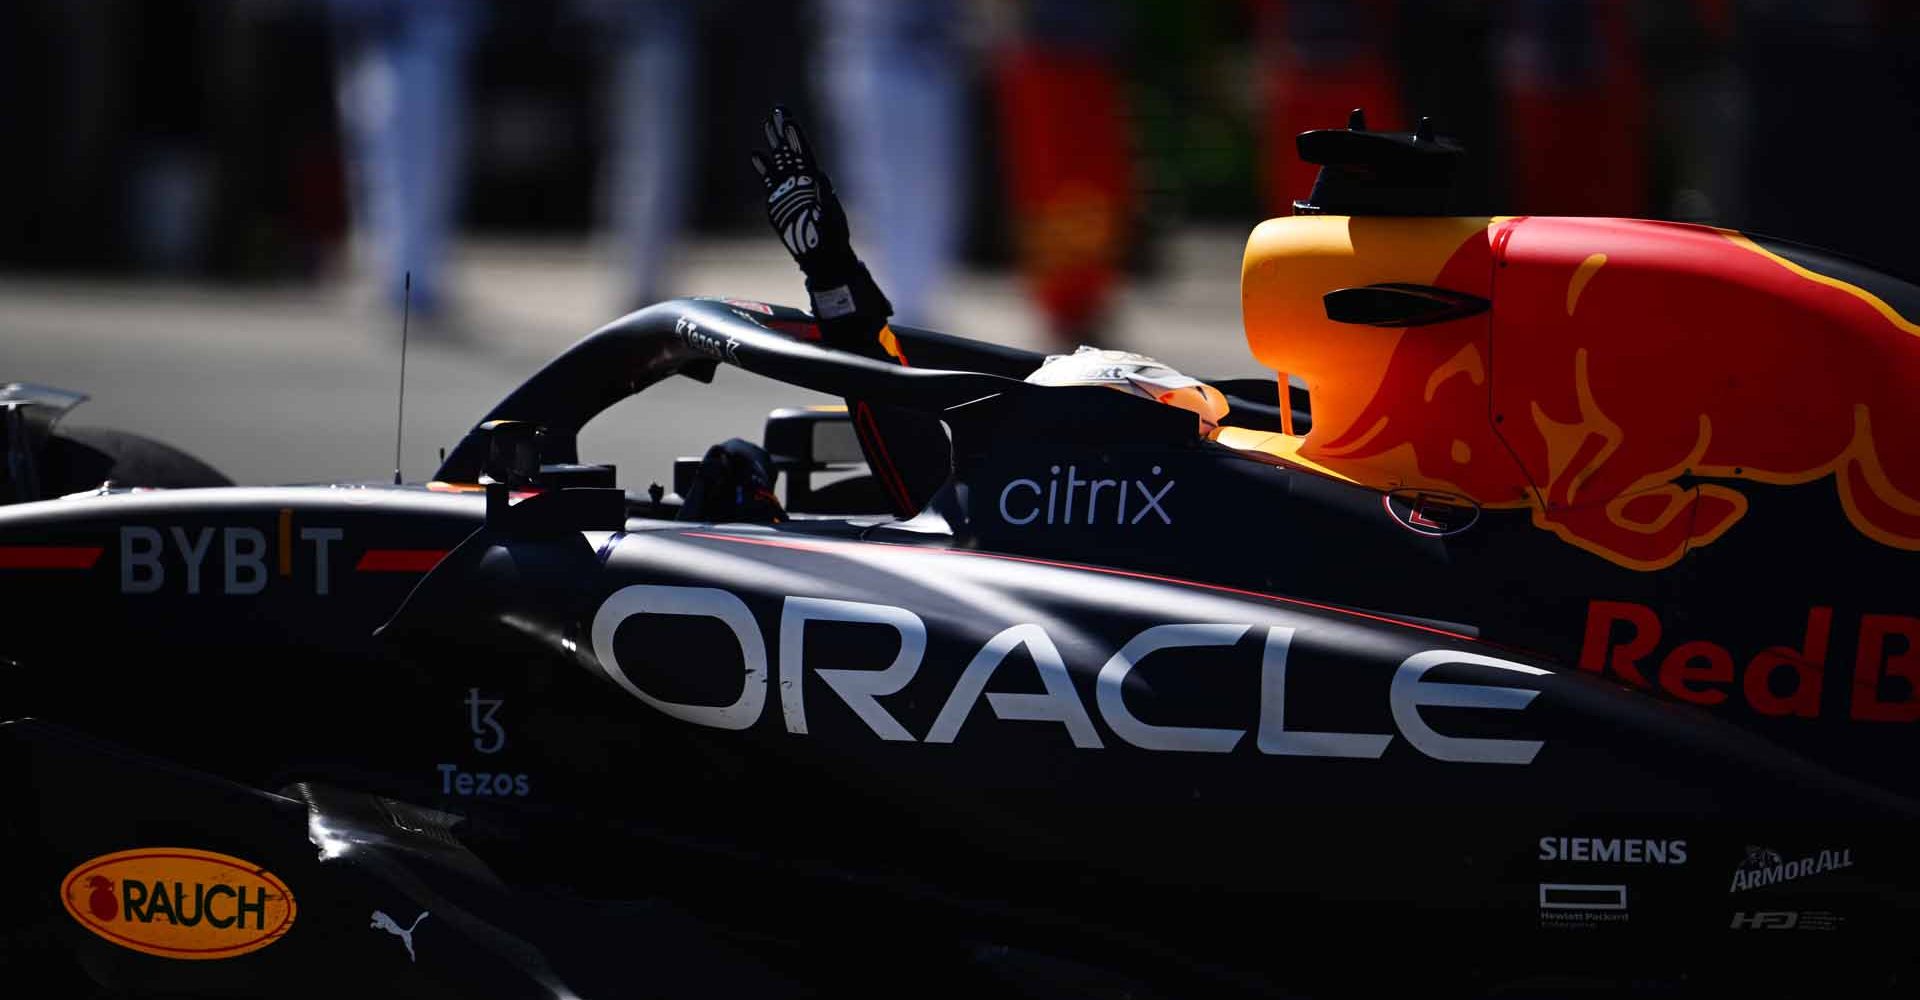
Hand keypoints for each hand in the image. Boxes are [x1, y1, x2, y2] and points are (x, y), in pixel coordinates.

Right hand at [750, 107, 855, 278]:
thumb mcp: (831, 218)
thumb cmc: (832, 238)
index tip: (788, 119)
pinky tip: (756, 154)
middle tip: (777, 110)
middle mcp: (801, 182)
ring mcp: (788, 190)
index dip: (795, 135)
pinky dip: (763, 167)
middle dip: (783, 131)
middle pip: (790, 151)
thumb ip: (824, 198)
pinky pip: (768, 180)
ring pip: (779, 161)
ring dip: (773, 143)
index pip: (803, 152)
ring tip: (767, 124)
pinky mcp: (777, 202)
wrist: (822, 257)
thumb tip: (819, 177)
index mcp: (815, 181)